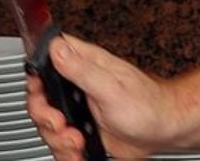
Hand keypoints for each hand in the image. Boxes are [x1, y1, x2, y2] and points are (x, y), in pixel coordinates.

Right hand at [26, 35, 179, 160]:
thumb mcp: (111, 86)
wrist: (163, 131)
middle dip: (44, 116)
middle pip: (38, 98)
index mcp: (80, 65)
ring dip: (57, 138)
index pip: (43, 60)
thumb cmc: (147, 104)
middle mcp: (74, 86)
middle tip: (60, 123)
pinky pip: (60, 143)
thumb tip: (57, 48)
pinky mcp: (80, 130)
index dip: (35, 78)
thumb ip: (81, 69)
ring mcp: (76, 110)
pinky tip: (79, 152)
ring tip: (77, 141)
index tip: (41, 93)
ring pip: (46, 124)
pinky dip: (66, 153)